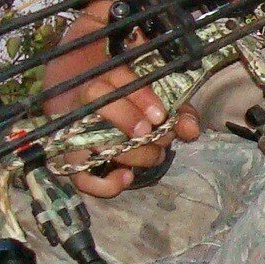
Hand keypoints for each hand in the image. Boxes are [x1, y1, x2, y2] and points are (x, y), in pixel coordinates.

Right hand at [60, 61, 200, 198]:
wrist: (103, 117)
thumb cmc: (139, 108)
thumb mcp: (162, 105)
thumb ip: (179, 113)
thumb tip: (191, 131)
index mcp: (110, 80)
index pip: (119, 79)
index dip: (142, 99)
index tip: (160, 116)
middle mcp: (87, 104)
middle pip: (104, 111)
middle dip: (137, 130)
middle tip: (161, 140)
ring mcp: (75, 135)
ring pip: (92, 144)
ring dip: (131, 155)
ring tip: (155, 156)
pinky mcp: (74, 163)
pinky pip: (82, 178)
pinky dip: (105, 183)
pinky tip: (127, 177)